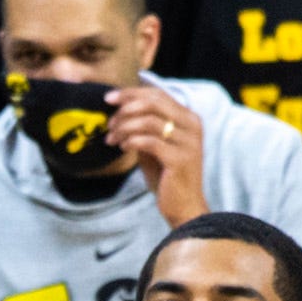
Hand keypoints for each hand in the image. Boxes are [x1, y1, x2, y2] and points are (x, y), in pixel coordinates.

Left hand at [110, 79, 212, 223]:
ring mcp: (188, 142)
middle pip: (153, 103)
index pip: (158, 94)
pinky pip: (149, 141)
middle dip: (125, 108)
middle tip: (109, 123)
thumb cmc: (167, 177)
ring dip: (124, 128)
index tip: (108, 98)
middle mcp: (192, 125)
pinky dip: (132, 141)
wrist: (184, 207)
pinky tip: (123, 148)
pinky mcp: (180, 159)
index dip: (131, 93)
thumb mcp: (154, 147)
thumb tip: (120, 111)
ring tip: (112, 139)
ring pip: (148, 121)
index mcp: (189, 118)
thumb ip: (144, 128)